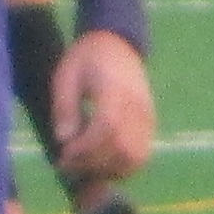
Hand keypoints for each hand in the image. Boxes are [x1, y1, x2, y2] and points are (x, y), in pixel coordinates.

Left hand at [51, 29, 154, 184]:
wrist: (118, 44)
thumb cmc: (86, 58)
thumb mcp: (66, 75)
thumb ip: (65, 107)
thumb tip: (64, 140)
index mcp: (115, 88)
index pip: (107, 126)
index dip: (85, 147)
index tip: (64, 155)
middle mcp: (138, 105)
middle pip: (123, 147)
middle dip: (92, 163)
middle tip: (67, 164)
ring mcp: (148, 117)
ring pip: (134, 158)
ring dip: (107, 170)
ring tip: (83, 164)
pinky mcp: (150, 125)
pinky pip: (140, 156)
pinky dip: (120, 167)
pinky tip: (99, 162)